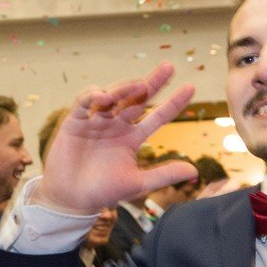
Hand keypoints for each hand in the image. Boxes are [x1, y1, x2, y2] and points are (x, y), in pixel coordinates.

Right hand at [35, 63, 196, 213]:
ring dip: (125, 88)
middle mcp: (116, 125)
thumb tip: (195, 171)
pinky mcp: (75, 121)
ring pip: (113, 96)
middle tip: (169, 67)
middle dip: (153, 82)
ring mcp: (96, 121)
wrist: (71, 199)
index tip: (190, 88)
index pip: (157, 116)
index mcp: (132, 137)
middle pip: (137, 98)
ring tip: (139, 85)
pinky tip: (103, 97)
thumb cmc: (103, 192)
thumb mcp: (137, 183)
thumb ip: (164, 175)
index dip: (173, 103)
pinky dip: (93, 96)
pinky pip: (84, 102)